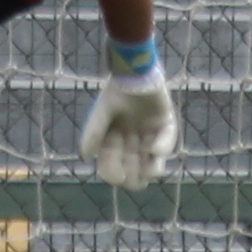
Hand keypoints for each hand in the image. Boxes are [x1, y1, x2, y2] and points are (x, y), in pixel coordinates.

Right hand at [79, 65, 176, 190]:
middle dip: (134, 177)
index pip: (112, 162)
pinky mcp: (164, 122)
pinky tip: (155, 150)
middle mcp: (131, 138)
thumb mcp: (102, 112)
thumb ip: (93, 132)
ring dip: (152, 168)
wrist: (134, 68)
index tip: (115, 179)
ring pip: (152, 158)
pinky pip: (166, 138)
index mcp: (113, 138)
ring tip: (152, 173)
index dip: (113, 173)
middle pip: (133, 165)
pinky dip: (163, 145)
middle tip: (136, 183)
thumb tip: (84, 156)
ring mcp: (149, 131)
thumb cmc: (116, 89)